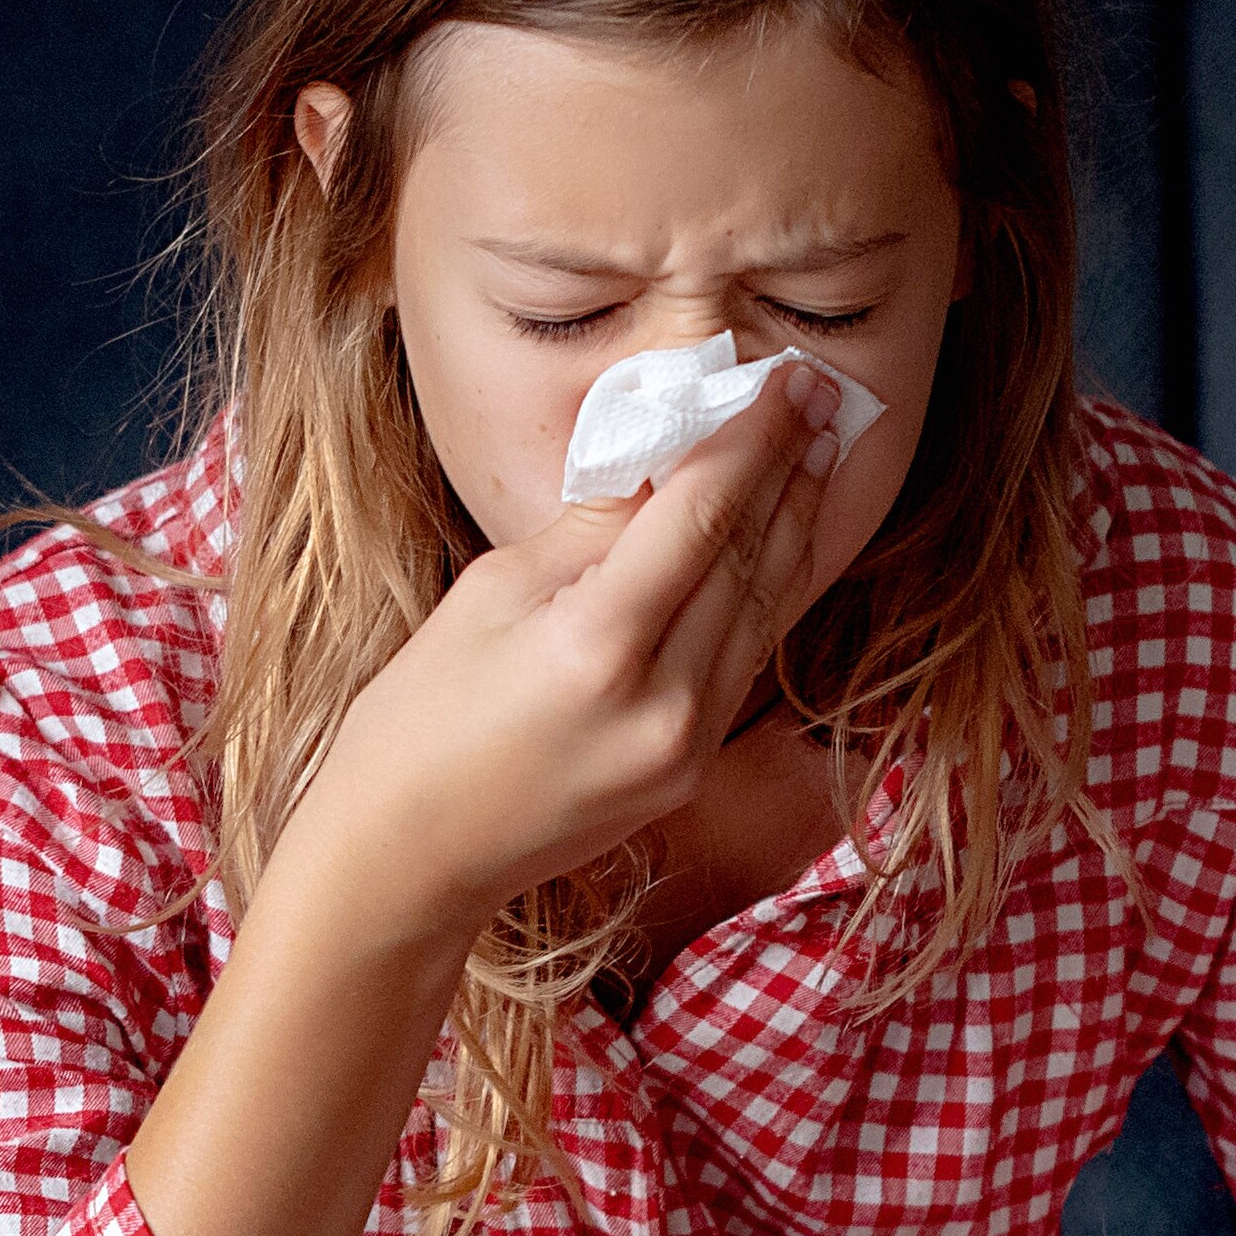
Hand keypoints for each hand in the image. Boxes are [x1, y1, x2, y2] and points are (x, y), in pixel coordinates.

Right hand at [278, 366, 847, 940]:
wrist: (413, 855)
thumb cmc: (422, 716)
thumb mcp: (492, 594)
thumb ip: (591, 526)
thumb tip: (661, 455)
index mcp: (599, 645)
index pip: (703, 514)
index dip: (752, 438)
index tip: (787, 380)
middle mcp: (664, 702)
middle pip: (750, 559)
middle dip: (789, 468)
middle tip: (822, 394)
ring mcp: (687, 746)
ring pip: (764, 609)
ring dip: (795, 525)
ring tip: (819, 451)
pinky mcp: (691, 770)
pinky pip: (745, 657)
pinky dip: (767, 589)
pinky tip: (780, 539)